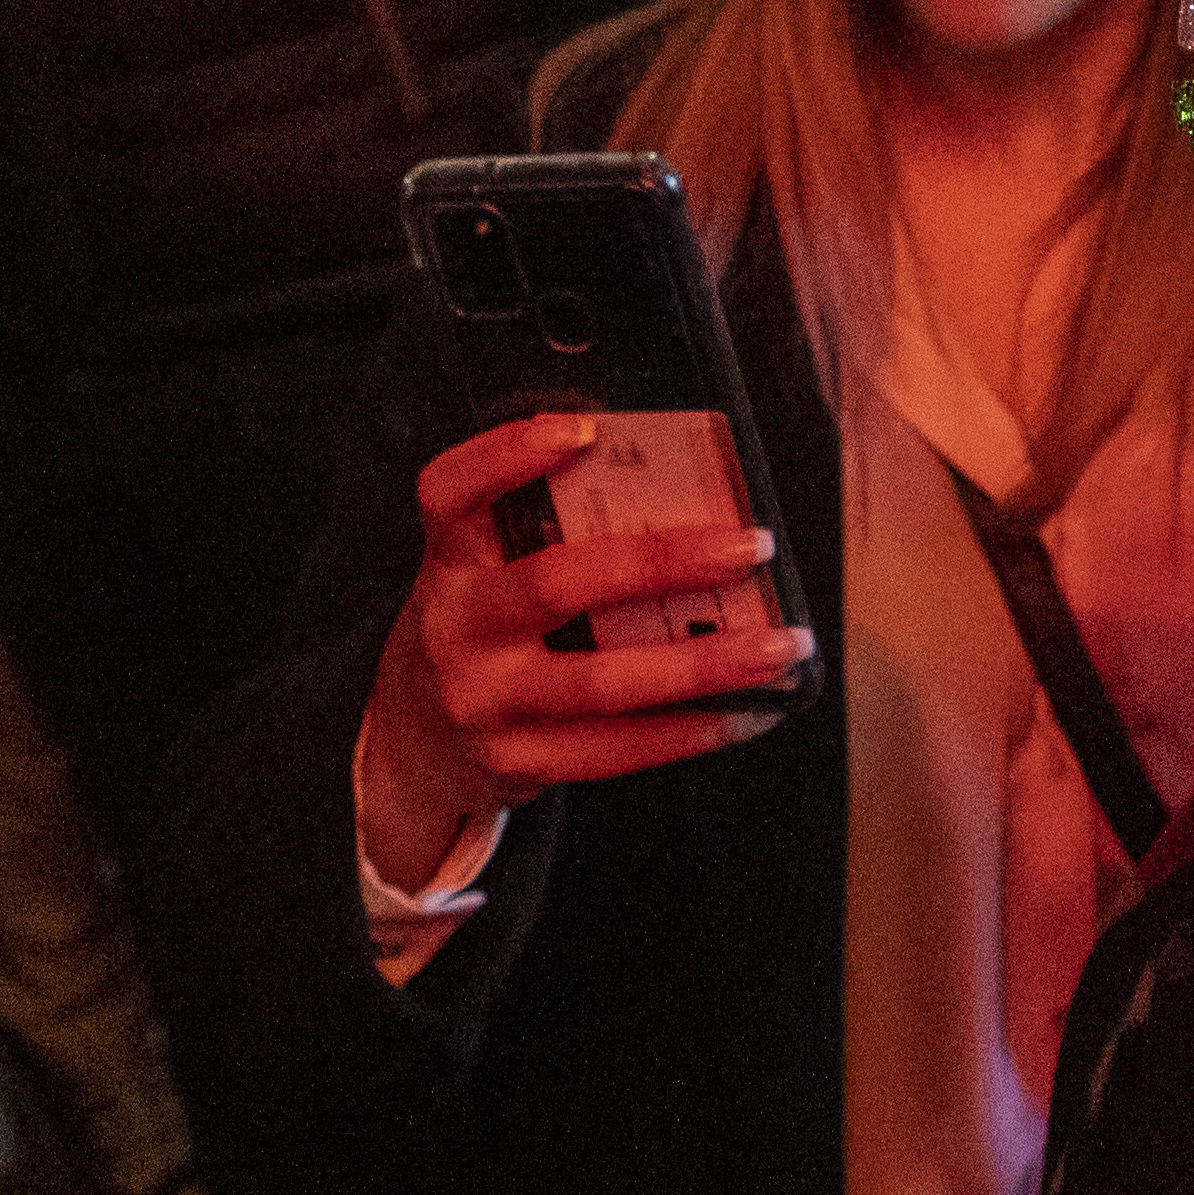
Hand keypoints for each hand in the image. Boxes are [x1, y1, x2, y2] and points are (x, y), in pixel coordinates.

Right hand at [354, 412, 814, 870]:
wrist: (415, 741)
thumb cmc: (479, 631)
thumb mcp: (481, 572)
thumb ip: (542, 535)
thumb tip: (683, 500)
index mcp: (448, 562)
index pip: (451, 495)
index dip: (506, 456)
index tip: (584, 431)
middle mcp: (457, 629)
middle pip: (554, 585)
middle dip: (661, 563)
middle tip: (748, 546)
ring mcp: (484, 702)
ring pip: (600, 683)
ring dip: (701, 664)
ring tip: (778, 646)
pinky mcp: (517, 763)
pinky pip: (612, 750)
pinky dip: (685, 731)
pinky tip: (743, 713)